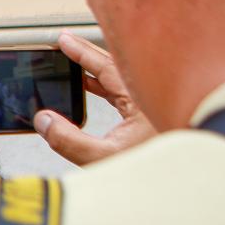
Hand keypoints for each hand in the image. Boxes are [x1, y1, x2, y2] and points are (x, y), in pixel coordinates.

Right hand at [33, 33, 155, 165]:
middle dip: (86, 54)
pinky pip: (122, 89)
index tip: (63, 40)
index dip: (82, 52)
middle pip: (114, 65)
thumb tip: (44, 120)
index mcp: (141, 100)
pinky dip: (103, 84)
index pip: (106, 66)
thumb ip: (69, 141)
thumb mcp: (103, 157)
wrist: (180, 184)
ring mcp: (150, 104)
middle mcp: (148, 97)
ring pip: (118, 77)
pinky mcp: (149, 114)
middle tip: (64, 43)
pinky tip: (91, 86)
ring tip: (72, 64)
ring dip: (94, 69)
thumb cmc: (152, 169)